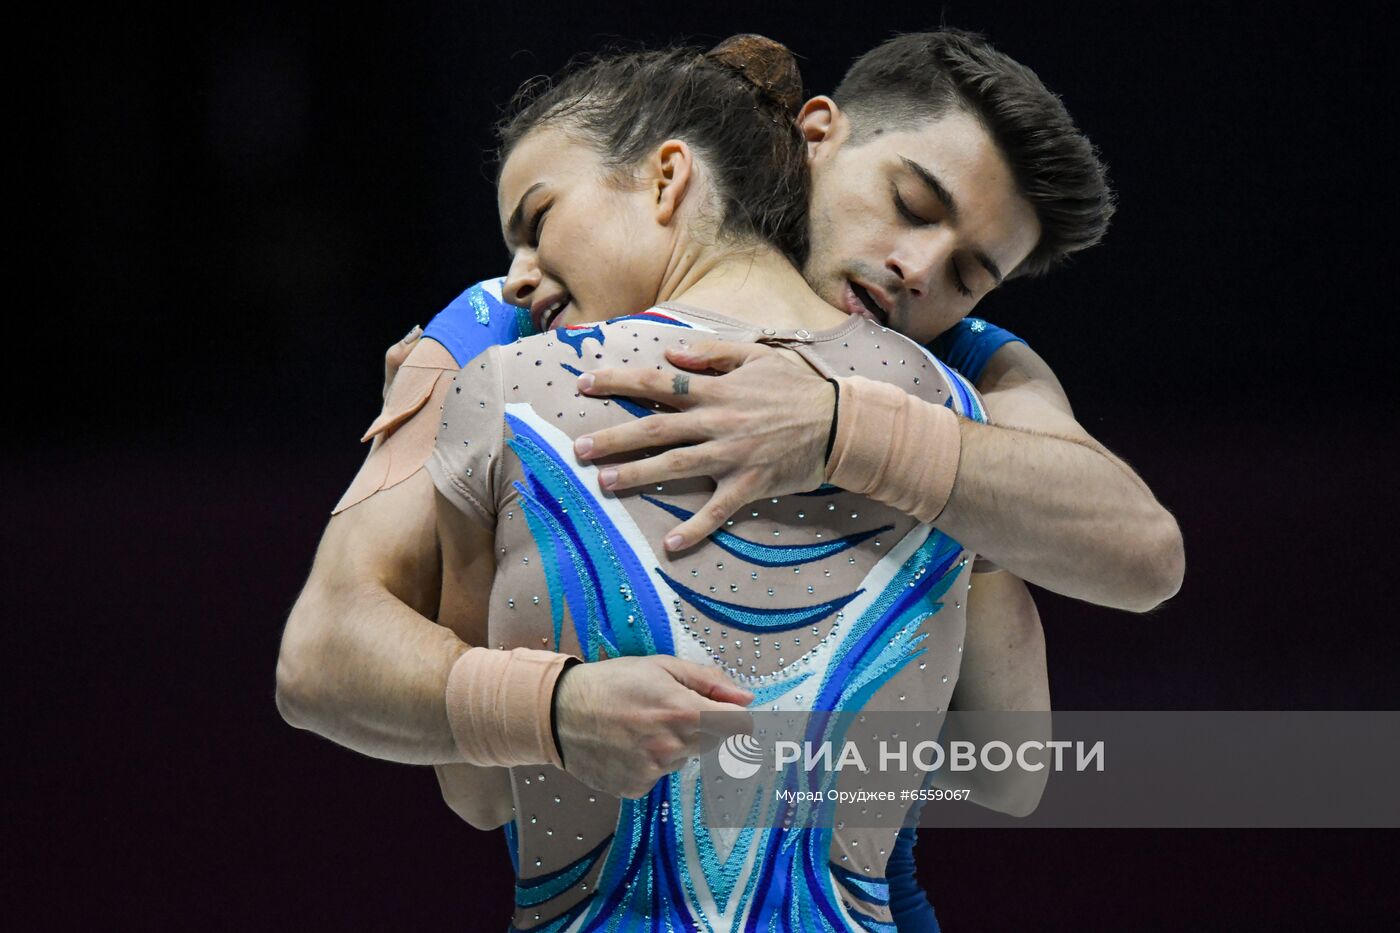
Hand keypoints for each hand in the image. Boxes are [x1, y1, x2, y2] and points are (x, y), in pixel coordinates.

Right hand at [553, 655, 754, 798]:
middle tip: (668, 710)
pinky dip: (650, 762)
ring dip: (673, 745)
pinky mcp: (636, 788)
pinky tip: (628, 745)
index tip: (723, 709)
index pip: (739, 726)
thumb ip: (708, 681)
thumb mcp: (661, 666)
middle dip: (701, 727)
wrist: (559, 712)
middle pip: (713, 743)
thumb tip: (746, 697)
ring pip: (683, 759)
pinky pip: (658, 775)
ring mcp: (654, 771)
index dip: (734, 715)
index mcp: (684, 712)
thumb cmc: (612, 682)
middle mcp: (672, 746)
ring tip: (641, 726)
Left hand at [573, 340, 835, 550]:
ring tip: (604, 484)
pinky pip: (716, 510)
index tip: (584, 383)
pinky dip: (694, 528)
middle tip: (580, 448)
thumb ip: (711, 352)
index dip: (618, 382)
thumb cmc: (797, 387)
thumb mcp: (755, 355)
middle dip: (614, 438)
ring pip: (675, 467)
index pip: (656, 383)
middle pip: (655, 429)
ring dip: (636, 476)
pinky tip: (670, 544)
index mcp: (715, 389)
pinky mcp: (749, 485)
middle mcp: (717, 422)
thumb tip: (669, 353)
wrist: (841, 424)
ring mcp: (731, 456)